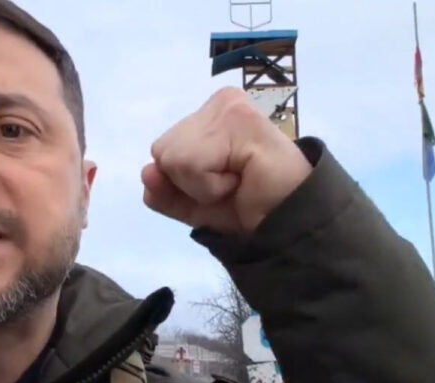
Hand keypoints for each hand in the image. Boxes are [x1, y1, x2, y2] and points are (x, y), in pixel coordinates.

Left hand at [142, 87, 311, 233]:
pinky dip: (210, 186)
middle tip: (233, 183)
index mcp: (208, 115)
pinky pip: (190, 163)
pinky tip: (242, 178)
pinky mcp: (238, 118)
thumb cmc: (247, 209)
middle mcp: (219, 103)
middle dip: (191, 183)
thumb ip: (163, 190)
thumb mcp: (192, 203)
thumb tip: (147, 171)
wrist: (287, 227)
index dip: (186, 182)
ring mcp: (229, 106)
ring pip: (172, 158)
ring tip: (239, 180)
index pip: (163, 152)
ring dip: (203, 186)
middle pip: (162, 152)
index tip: (225, 183)